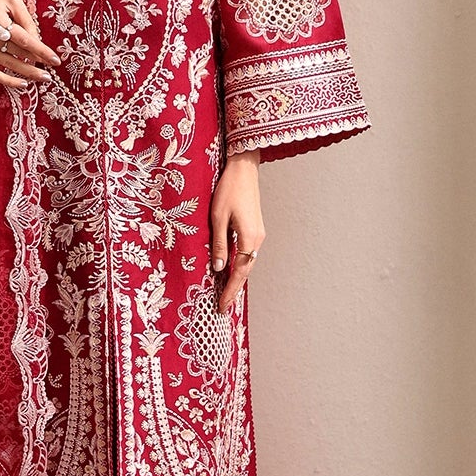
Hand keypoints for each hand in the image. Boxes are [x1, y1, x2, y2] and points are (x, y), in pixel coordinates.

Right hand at [0, 0, 61, 87]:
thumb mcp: (11, 2)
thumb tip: (38, 41)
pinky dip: (8, 81)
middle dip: (37, 63)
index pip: (24, 39)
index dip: (41, 50)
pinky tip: (23, 84)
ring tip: (43, 77)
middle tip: (52, 72)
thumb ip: (26, 20)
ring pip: (7, 64)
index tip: (55, 60)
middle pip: (17, 52)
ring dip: (27, 73)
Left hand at [209, 149, 263, 313]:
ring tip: (224, 293)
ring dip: (236, 279)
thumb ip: (219, 244)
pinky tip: (230, 270)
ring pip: (247, 263)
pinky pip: (247, 254)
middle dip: (233, 289)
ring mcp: (258, 234)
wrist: (243, 169)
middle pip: (245, 271)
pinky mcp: (255, 229)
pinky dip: (239, 266)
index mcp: (249, 239)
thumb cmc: (229, 190)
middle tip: (222, 307)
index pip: (238, 273)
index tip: (221, 307)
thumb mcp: (218, 218)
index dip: (229, 291)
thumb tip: (218, 269)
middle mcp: (257, 240)